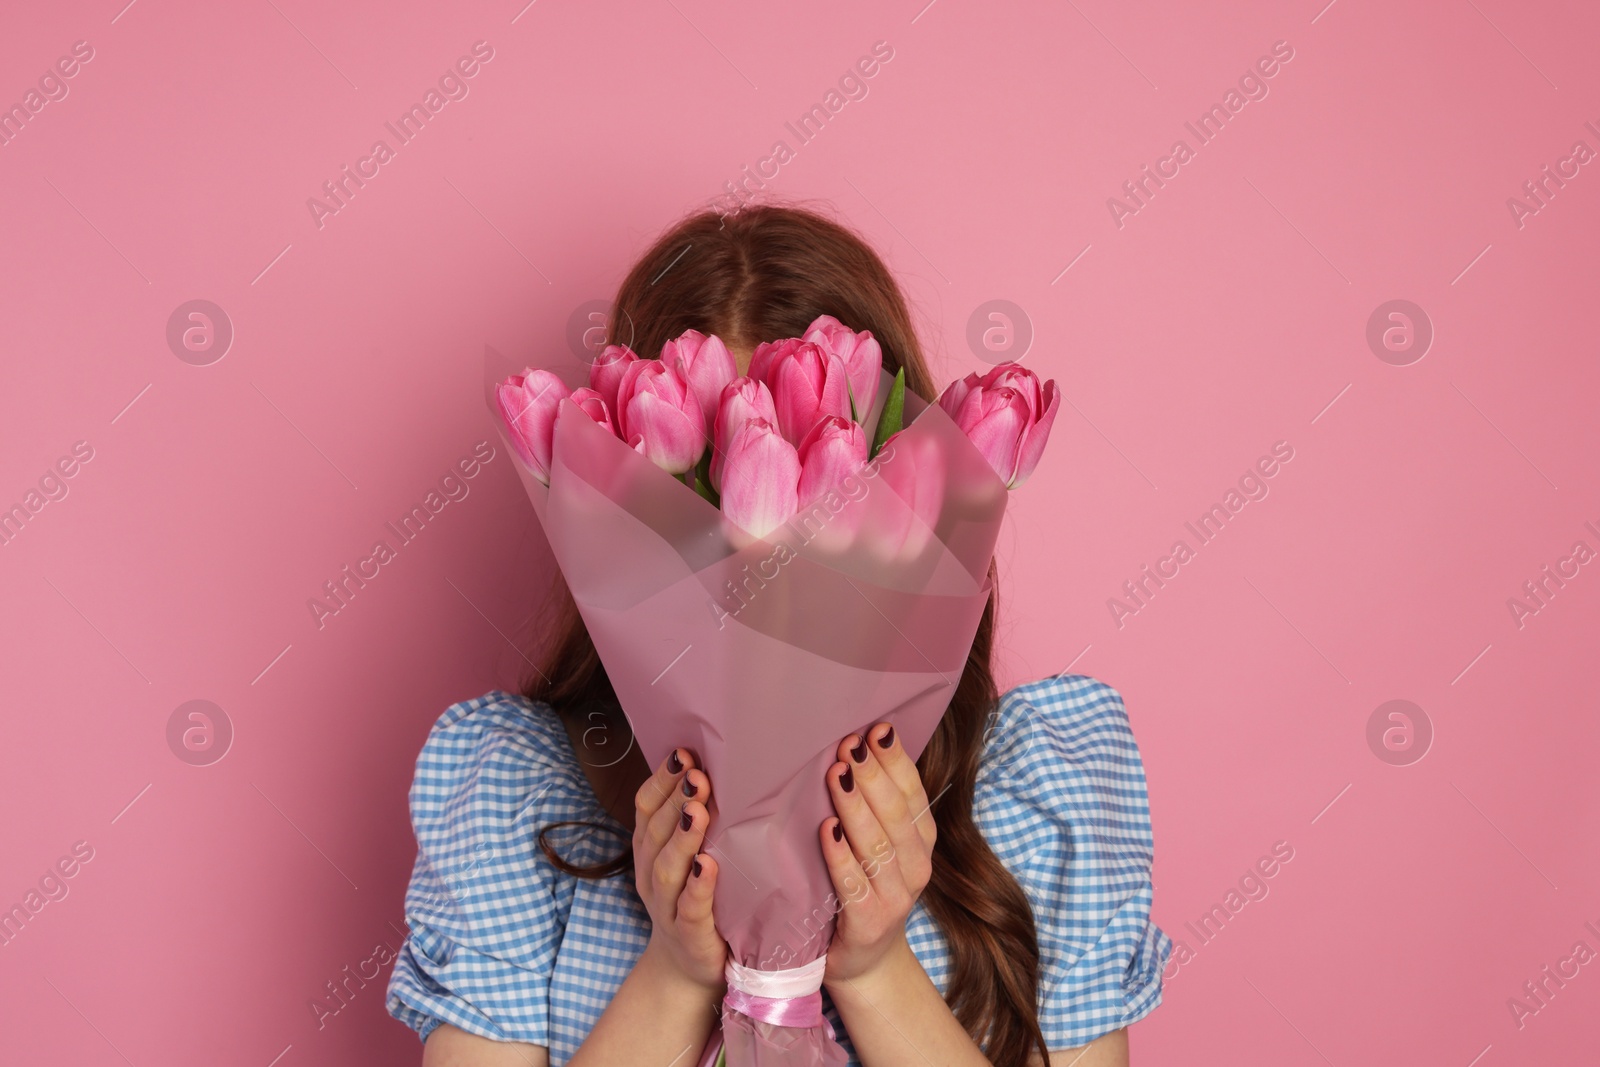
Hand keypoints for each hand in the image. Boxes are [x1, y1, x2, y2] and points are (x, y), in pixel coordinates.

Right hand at [633, 746, 726, 992]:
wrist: (691, 968)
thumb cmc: (697, 898)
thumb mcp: (690, 855)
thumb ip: (695, 819)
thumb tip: (713, 765)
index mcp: (650, 851)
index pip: (646, 808)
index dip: (661, 780)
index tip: (683, 753)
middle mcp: (651, 876)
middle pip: (655, 833)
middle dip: (674, 800)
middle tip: (695, 774)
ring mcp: (667, 909)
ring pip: (667, 870)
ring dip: (682, 838)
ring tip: (697, 811)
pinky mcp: (690, 936)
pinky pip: (690, 910)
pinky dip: (697, 887)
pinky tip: (707, 866)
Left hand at [818, 723, 935, 985]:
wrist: (862, 960)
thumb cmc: (864, 887)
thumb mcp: (879, 844)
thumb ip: (875, 804)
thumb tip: (856, 745)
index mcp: (921, 841)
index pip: (913, 793)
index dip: (896, 761)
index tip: (876, 728)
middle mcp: (916, 867)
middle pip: (897, 815)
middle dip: (873, 776)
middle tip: (850, 744)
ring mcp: (896, 897)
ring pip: (877, 845)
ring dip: (856, 807)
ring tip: (836, 774)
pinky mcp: (869, 923)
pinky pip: (854, 885)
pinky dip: (840, 856)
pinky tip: (826, 830)